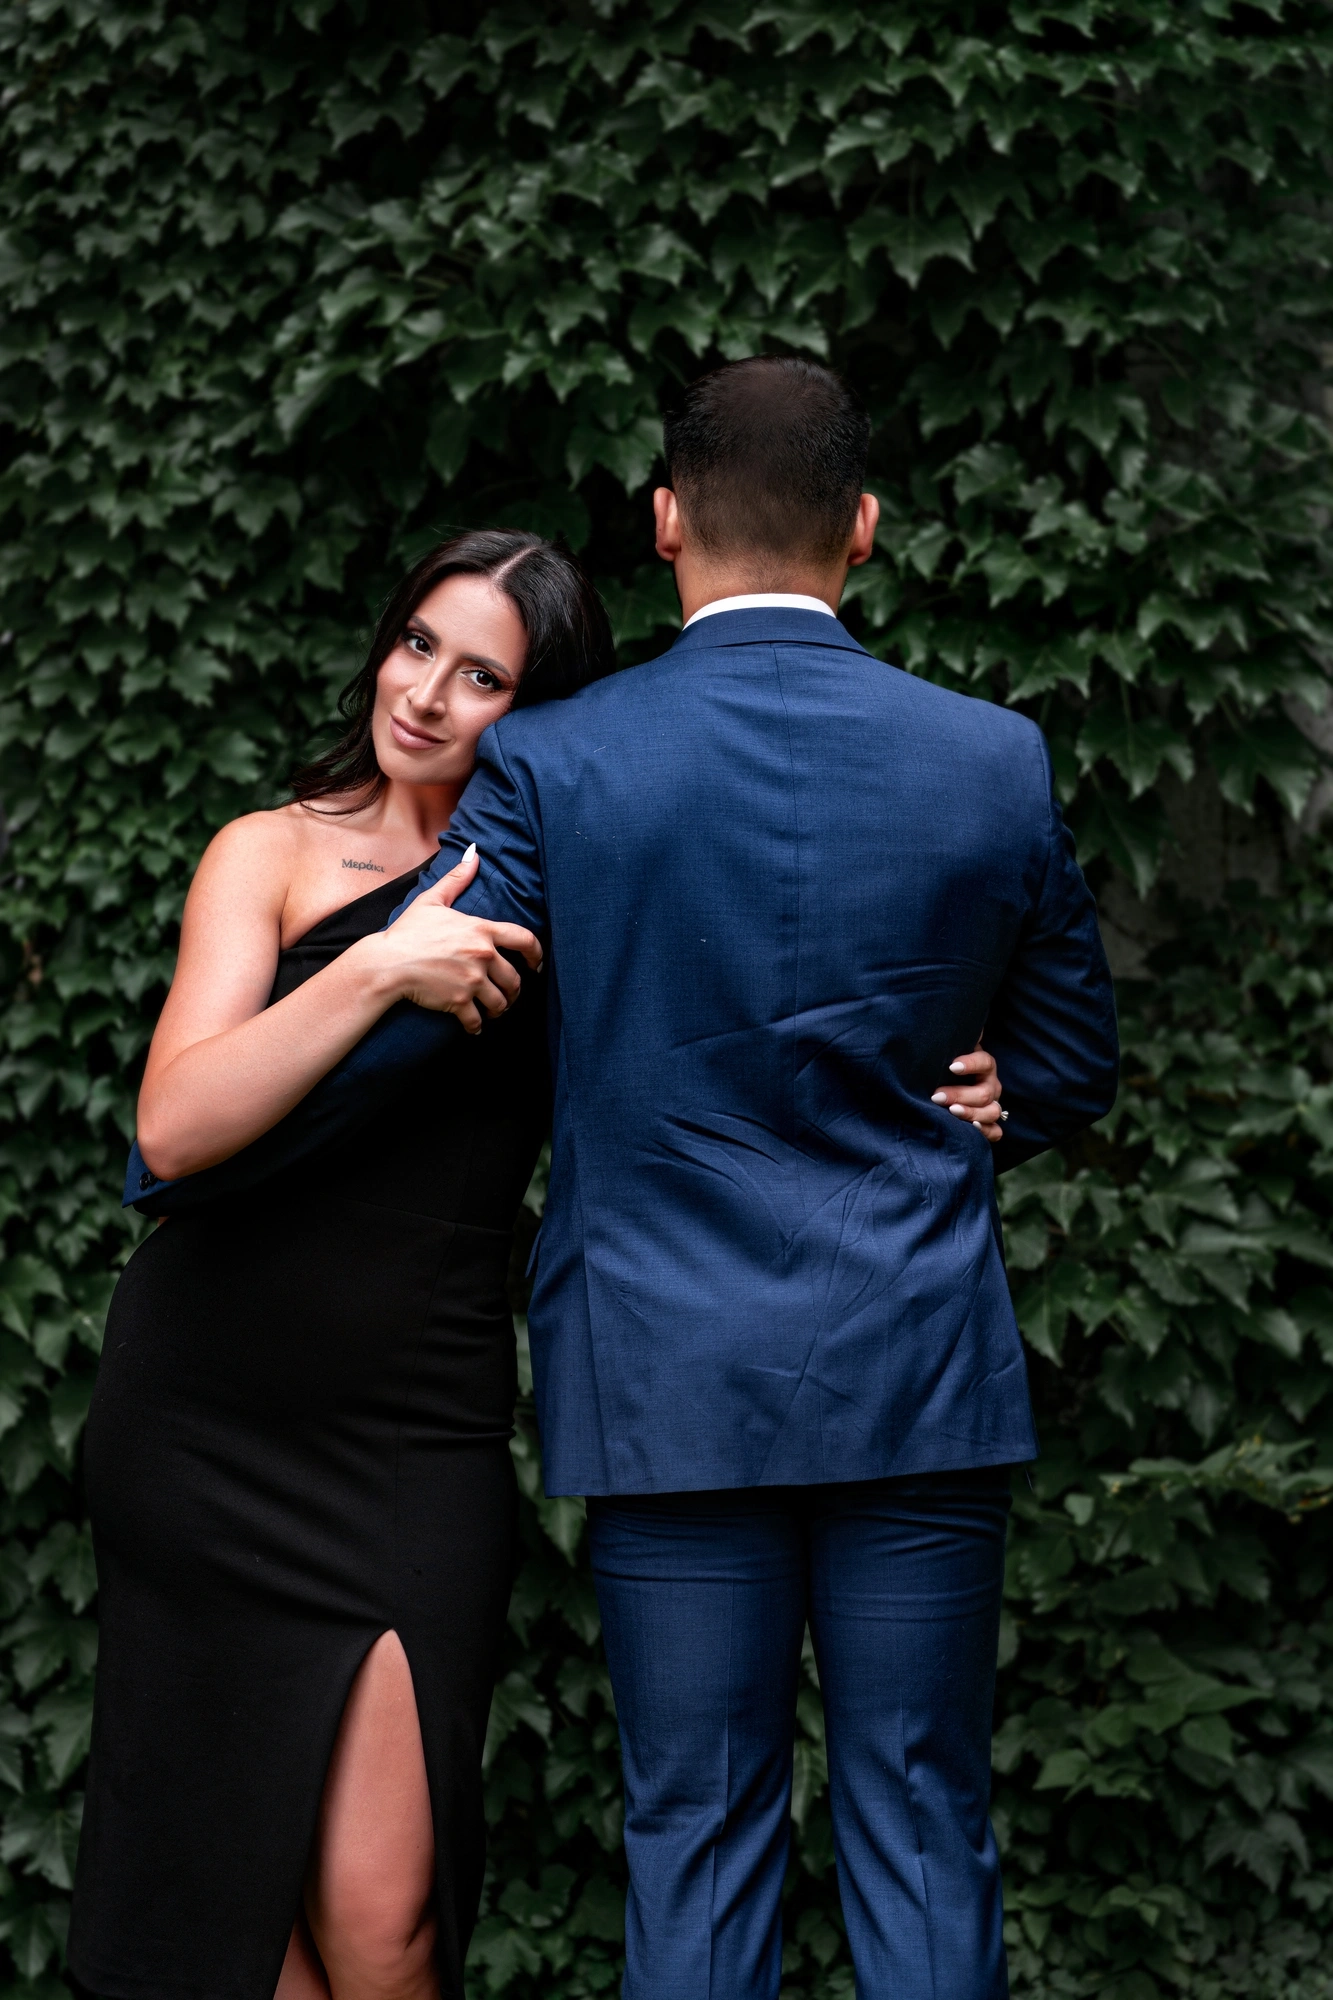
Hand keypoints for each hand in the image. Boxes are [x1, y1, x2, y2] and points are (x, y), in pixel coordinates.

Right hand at [367, 844, 542, 1034]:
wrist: (388, 963)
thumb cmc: (408, 931)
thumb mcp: (432, 900)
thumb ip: (456, 879)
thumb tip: (473, 854)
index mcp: (481, 930)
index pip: (524, 939)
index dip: (537, 954)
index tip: (537, 964)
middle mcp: (483, 956)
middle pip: (514, 978)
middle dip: (514, 989)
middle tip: (508, 994)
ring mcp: (472, 980)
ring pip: (500, 1002)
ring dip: (499, 1008)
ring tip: (493, 1010)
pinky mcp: (460, 1002)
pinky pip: (478, 1020)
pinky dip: (477, 1026)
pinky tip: (475, 1026)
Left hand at [931, 1044, 1004, 1143]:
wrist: (941, 1087)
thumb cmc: (943, 1066)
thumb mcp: (946, 1050)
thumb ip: (951, 1036)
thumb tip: (949, 1011)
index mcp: (983, 1065)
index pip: (984, 1062)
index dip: (970, 1063)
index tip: (951, 1066)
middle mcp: (990, 1085)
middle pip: (985, 1092)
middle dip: (961, 1094)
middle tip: (936, 1096)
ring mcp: (992, 1106)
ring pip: (993, 1112)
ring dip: (973, 1113)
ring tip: (952, 1112)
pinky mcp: (988, 1124)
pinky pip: (996, 1132)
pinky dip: (986, 1132)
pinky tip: (971, 1128)